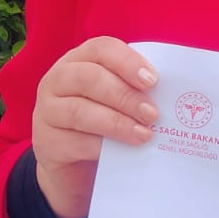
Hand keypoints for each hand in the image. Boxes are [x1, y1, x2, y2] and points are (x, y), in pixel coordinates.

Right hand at [31, 37, 158, 217]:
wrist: (75, 168)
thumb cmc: (103, 126)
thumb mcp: (116, 102)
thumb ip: (134, 90)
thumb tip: (173, 94)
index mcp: (78, 61)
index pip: (100, 49)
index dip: (127, 62)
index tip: (153, 81)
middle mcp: (56, 80)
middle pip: (89, 78)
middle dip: (125, 95)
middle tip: (152, 114)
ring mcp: (46, 111)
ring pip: (79, 111)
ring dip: (116, 123)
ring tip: (144, 135)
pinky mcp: (46, 143)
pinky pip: (75, 142)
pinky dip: (102, 147)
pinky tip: (122, 153)